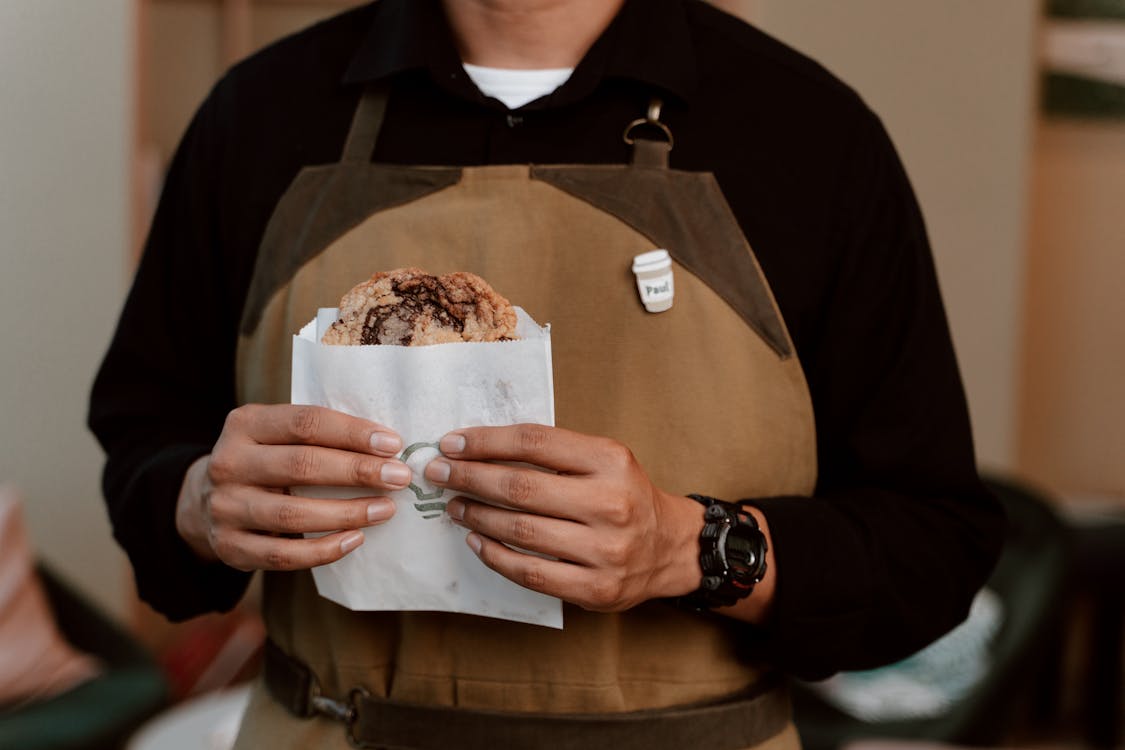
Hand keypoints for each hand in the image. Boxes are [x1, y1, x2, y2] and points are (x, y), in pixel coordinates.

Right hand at [176, 404, 409, 570]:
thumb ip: (318, 435)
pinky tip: (355, 539)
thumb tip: (385, 445)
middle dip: (357, 471)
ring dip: (348, 512)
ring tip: (385, 509)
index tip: (392, 444)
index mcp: (245, 424)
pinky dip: (324, 550)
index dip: (352, 433)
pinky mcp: (229, 547)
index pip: (305, 422)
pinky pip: (283, 554)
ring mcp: (225, 507)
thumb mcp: (277, 435)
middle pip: (302, 465)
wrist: (206, 501)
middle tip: (398, 477)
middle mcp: (229, 463)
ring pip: (293, 513)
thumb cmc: (266, 460)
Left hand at [422, 424, 704, 611]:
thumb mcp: (603, 459)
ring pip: (520, 531)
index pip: (535, 442)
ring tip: (455, 506)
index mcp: (611, 460)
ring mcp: (605, 550)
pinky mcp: (595, 588)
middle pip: (521, 487)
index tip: (452, 442)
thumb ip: (553, 452)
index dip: (486, 441)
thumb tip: (479, 448)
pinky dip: (495, 556)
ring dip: (476, 517)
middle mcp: (611, 503)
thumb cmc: (624, 495)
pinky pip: (530, 573)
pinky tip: (477, 541)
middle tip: (439, 473)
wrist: (671, 547)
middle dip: (469, 477)